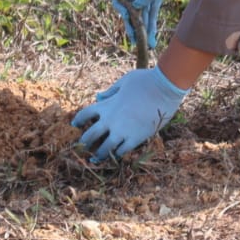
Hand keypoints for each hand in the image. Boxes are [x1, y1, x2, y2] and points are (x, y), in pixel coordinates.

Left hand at [71, 67, 188, 162]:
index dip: (78, 120)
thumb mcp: (124, 81)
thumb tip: (99, 97)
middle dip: (84, 142)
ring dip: (98, 154)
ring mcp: (123, 131)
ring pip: (104, 149)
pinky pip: (122, 152)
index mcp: (106, 105)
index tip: (75, 124)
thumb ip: (111, 91)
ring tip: (95, 158)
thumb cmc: (144, 81)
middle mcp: (111, 120)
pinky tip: (116, 156)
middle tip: (82, 147)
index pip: (85, 114)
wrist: (164, 88)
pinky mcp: (136, 138)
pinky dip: (117, 154)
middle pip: (90, 136)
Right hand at [114, 0, 193, 48]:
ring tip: (146, 46)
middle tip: (135, 41)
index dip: (121, 10)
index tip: (129, 16)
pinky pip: (151, 13)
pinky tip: (152, 38)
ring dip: (143, 30)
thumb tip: (137, 7)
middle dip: (132, 26)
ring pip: (141, 15)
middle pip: (129, 11)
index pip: (118, 0)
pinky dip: (151, 25)